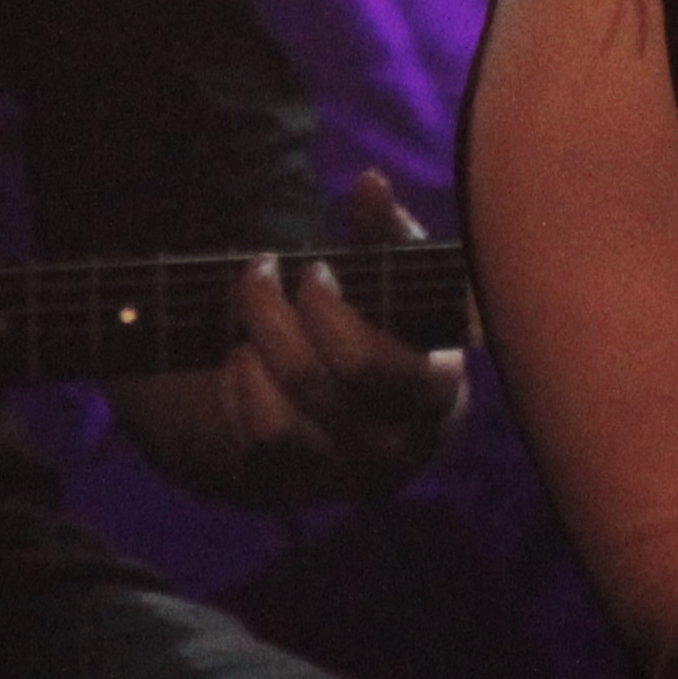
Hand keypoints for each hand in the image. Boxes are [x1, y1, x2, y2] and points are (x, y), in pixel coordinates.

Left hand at [191, 171, 470, 507]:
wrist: (339, 403)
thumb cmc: (377, 325)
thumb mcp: (390, 276)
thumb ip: (387, 230)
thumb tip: (370, 183)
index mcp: (438, 396)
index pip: (369, 365)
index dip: (326, 310)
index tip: (312, 270)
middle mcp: (399, 450)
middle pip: (312, 381)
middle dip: (269, 311)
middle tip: (259, 273)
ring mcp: (345, 480)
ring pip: (279, 423)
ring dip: (253, 356)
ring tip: (250, 327)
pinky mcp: (298, 495)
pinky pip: (253, 447)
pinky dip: (239, 395)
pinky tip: (243, 364)